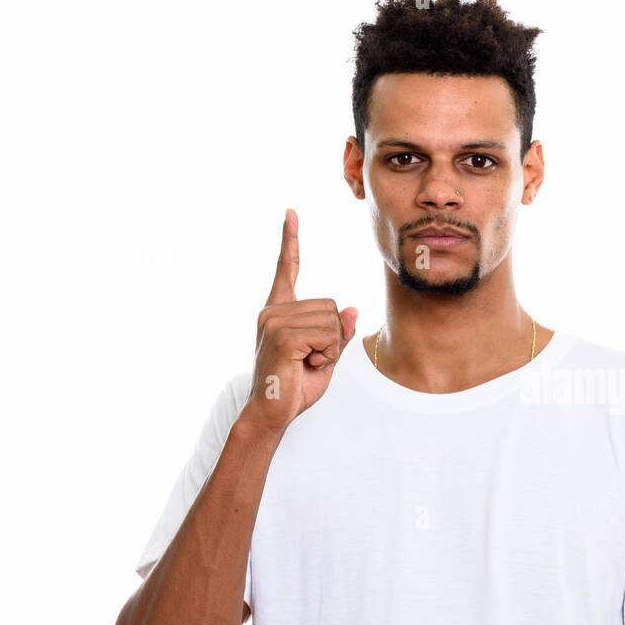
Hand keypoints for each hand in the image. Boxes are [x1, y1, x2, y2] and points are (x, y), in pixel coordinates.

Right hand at [242, 208, 357, 435]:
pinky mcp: (281, 335)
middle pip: (332, 306)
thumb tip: (352, 309)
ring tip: (307, 363)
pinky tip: (307, 365)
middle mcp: (273, 310)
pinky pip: (326, 335)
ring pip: (332, 321)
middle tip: (312, 359)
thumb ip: (338, 332)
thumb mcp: (326, 356)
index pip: (287, 269)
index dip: (290, 240)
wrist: (272, 413)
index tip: (291, 212)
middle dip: (334, 337)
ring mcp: (274, 320)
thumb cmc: (295, 385)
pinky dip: (327, 354)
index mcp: (280, 310)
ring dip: (331, 348)